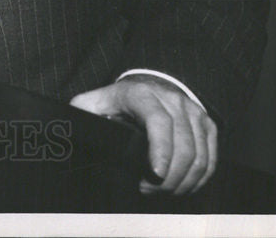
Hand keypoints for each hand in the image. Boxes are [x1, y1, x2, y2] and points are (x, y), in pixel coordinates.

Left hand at [69, 74, 216, 194]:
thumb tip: (65, 133)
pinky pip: (211, 157)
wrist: (146, 84)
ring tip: (163, 191)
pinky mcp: (206, 124)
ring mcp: (192, 112)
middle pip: (182, 145)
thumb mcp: (94, 102)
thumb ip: (81, 115)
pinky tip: (182, 186)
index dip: (160, 150)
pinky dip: (199, 178)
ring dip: (183, 182)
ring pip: (199, 155)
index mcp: (141, 94)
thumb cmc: (116, 100)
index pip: (158, 122)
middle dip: (168, 177)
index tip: (154, 175)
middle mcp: (171, 100)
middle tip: (150, 190)